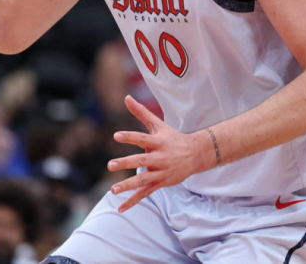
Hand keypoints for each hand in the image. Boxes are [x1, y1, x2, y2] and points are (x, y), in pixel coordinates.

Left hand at [107, 95, 205, 211]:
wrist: (195, 155)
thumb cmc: (172, 137)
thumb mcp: (158, 124)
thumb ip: (141, 112)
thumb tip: (126, 97)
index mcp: (158, 142)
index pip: (142, 138)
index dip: (130, 137)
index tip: (116, 135)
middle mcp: (159, 157)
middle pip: (141, 160)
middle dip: (126, 163)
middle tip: (110, 165)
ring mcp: (160, 172)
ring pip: (143, 180)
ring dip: (128, 186)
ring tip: (113, 190)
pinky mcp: (160, 183)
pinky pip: (145, 193)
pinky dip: (133, 201)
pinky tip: (120, 208)